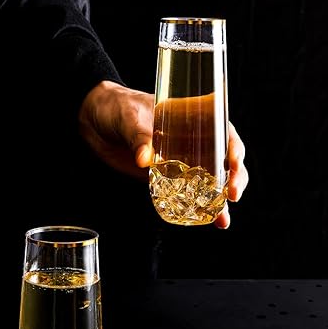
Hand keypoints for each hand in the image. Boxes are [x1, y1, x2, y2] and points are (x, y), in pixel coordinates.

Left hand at [78, 80, 248, 226]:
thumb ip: (138, 135)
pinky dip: (197, 209)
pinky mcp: (165, 178)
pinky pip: (186, 194)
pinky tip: (207, 222)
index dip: (234, 148)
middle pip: (225, 160)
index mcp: (193, 117)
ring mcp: (180, 161)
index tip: (234, 162)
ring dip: (219, 201)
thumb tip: (144, 158)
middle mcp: (193, 141)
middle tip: (232, 196)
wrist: (92, 120)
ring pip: (210, 181)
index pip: (223, 132)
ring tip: (223, 219)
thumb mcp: (129, 117)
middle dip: (235, 179)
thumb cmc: (116, 107)